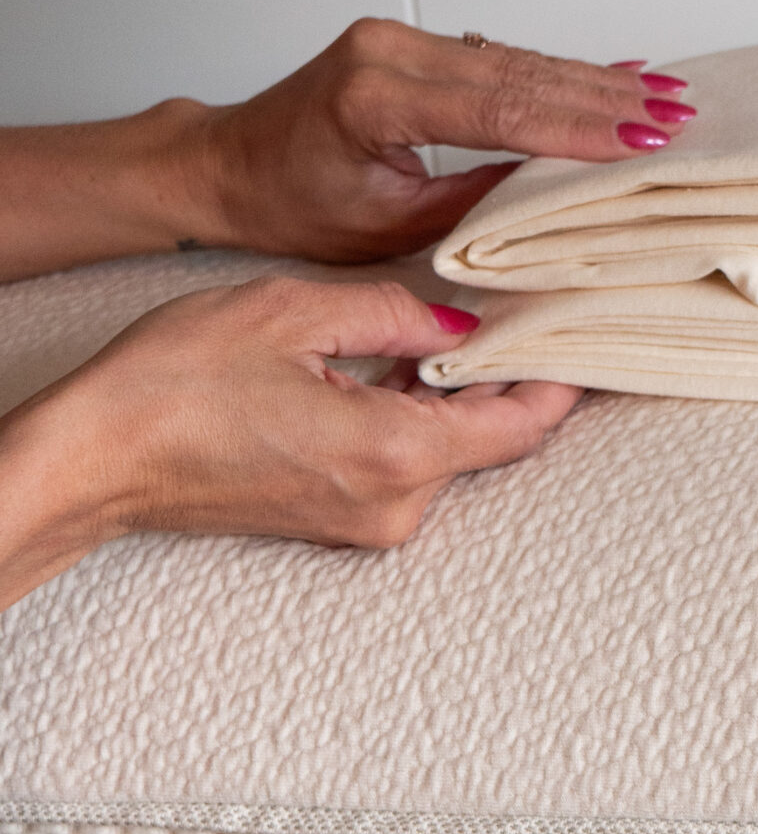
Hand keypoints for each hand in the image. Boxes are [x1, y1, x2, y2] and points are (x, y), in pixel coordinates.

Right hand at [0, 276, 579, 609]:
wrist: (96, 458)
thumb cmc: (172, 388)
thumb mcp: (292, 311)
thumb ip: (393, 312)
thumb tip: (459, 321)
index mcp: (394, 454)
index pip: (520, 425)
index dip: (562, 378)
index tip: (585, 335)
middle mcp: (393, 505)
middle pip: (493, 440)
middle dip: (517, 378)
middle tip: (537, 314)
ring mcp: (367, 522)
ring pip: (451, 451)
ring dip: (466, 395)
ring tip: (477, 328)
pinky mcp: (341, 521)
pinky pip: (409, 465)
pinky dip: (423, 417)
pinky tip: (415, 368)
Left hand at [194, 18, 691, 262]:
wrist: (228, 164)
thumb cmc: (293, 203)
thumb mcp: (388, 224)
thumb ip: (473, 197)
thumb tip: (554, 185)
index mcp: (375, 98)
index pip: (501, 108)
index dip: (579, 124)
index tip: (642, 135)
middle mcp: (388, 52)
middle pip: (520, 72)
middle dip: (604, 95)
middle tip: (676, 113)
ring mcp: (398, 39)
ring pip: (516, 60)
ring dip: (592, 80)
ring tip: (663, 95)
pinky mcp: (409, 43)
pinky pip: (498, 57)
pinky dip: (556, 71)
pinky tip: (611, 73)